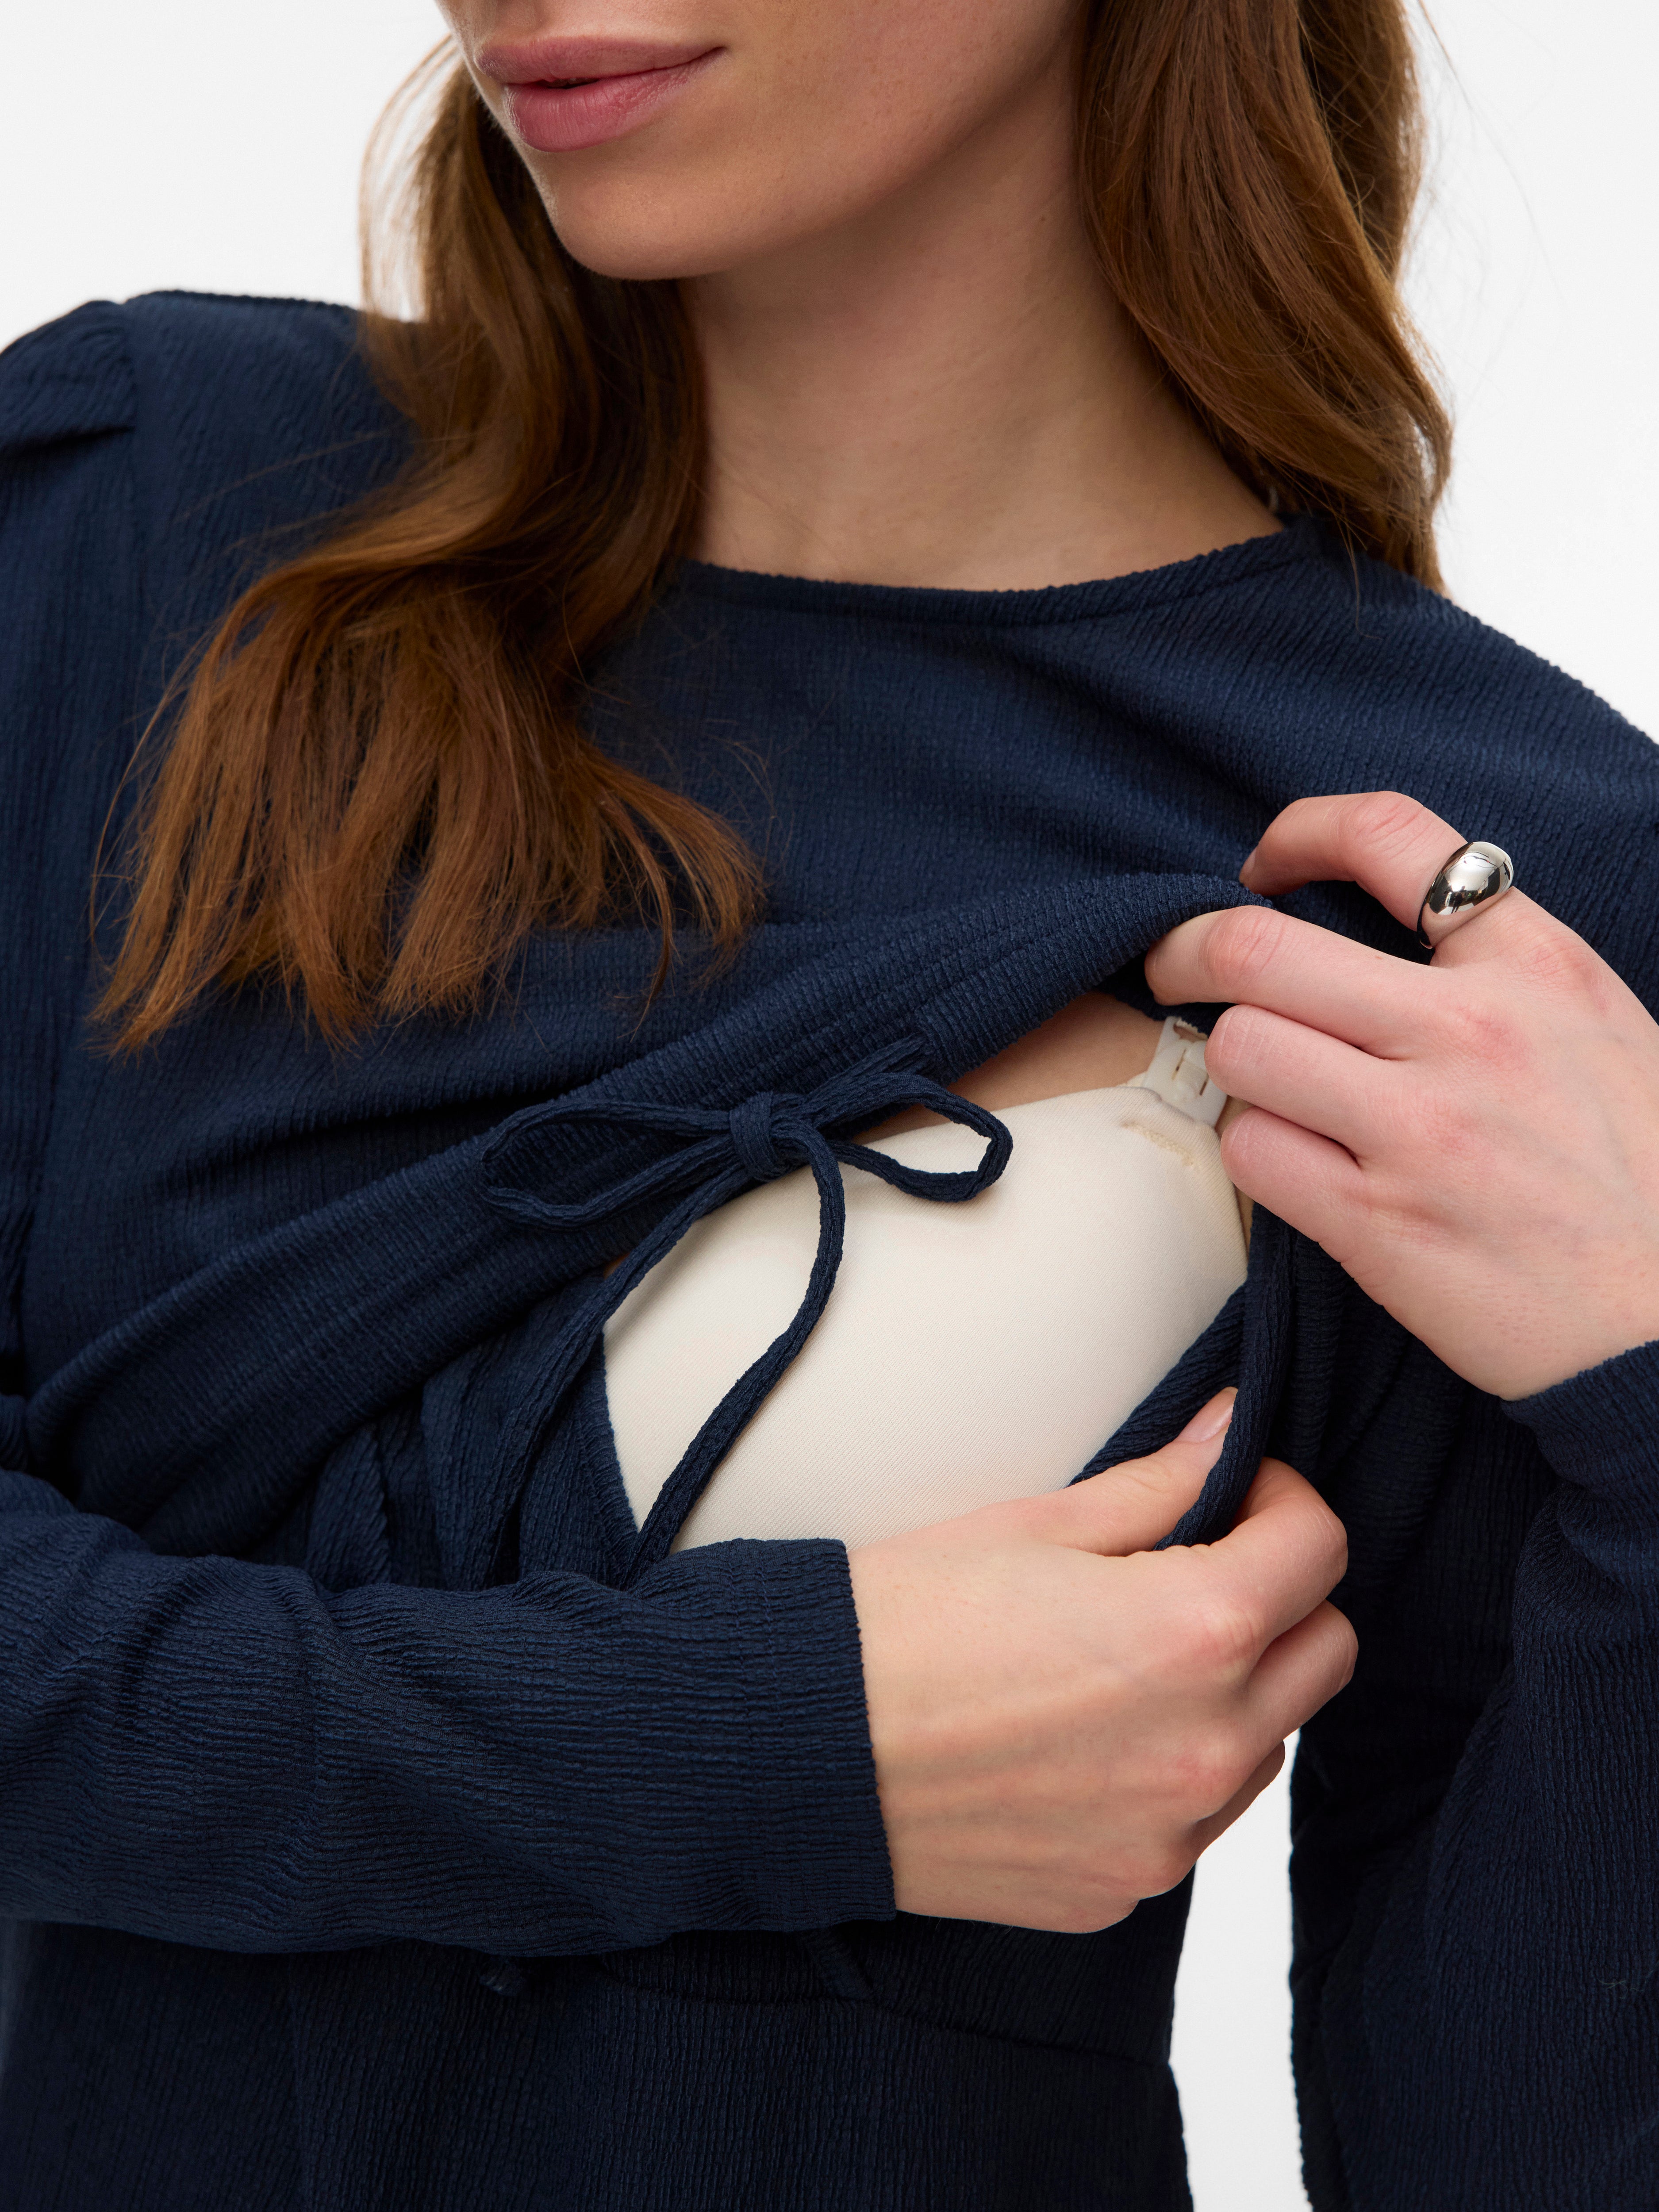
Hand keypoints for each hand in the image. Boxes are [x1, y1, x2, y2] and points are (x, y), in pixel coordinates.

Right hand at [846, 1392, 1353, 1931]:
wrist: (800, 1748)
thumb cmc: (903, 1620)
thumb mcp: (1036, 1522)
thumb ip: (1162, 1482)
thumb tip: (1234, 1432)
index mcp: (1196, 1632)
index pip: (1321, 1546)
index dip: (1280, 1497)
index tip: (1230, 1489)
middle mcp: (1207, 1747)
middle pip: (1328, 1650)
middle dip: (1281, 1595)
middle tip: (1195, 1565)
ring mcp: (1170, 1833)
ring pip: (1270, 1741)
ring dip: (1234, 1690)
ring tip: (1124, 1657)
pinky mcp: (1127, 1890)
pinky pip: (1198, 1819)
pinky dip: (1171, 1769)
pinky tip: (1084, 1735)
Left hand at [1145, 790, 1658, 1400]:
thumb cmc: (1643, 1186)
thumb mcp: (1603, 1035)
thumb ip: (1502, 977)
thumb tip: (1386, 942)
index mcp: (1537, 968)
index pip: (1391, 836)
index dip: (1297, 834)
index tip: (1263, 868)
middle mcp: (1472, 1031)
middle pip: (1259, 947)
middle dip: (1189, 950)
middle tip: (1177, 969)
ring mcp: (1418, 1126)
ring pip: (1239, 1047)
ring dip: (1235, 1067)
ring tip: (1274, 1090)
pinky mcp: (1373, 1220)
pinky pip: (1250, 1151)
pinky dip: (1255, 1153)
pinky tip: (1298, 1167)